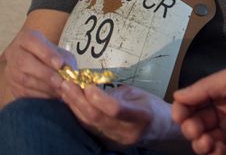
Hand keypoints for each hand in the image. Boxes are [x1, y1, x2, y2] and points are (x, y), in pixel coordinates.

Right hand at [1, 29, 75, 99]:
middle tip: (60, 82)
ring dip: (44, 87)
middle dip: (45, 74)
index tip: (60, 64)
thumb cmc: (51, 56)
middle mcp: (14, 53)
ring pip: (23, 79)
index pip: (32, 42)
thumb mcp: (60, 52)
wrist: (37, 63)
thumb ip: (65, 60)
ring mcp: (10, 70)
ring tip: (60, 90)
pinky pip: (23, 92)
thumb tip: (69, 71)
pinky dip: (39, 96)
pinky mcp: (11, 85)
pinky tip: (52, 96)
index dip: (46, 54)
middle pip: (24, 63)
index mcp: (26, 39)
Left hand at [58, 81, 182, 148]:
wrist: (159, 130)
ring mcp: (115, 140)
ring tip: (64, 91)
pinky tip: (70, 103)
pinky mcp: (106, 144)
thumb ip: (116, 94)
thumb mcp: (138, 94)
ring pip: (88, 124)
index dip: (98, 97)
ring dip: (74, 106)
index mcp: (140, 116)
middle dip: (78, 99)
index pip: (115, 109)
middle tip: (66, 84)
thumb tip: (92, 89)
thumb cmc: (151, 107)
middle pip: (96, 117)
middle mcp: (126, 131)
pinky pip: (88, 128)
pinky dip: (78, 114)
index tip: (85, 83)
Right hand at [172, 64, 225, 154]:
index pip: (195, 104)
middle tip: (195, 131)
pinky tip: (220, 150)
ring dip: (201, 144)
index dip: (184, 110)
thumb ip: (206, 86)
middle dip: (190, 129)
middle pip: (197, 126)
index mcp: (225, 95)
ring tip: (207, 142)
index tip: (180, 115)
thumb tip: (178, 95)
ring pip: (206, 144)